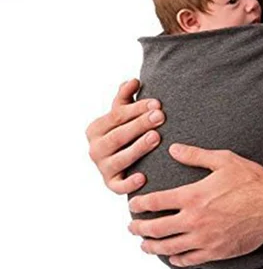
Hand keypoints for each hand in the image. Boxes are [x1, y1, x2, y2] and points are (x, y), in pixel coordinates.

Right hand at [85, 79, 164, 193]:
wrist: (128, 162)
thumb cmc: (128, 133)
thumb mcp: (124, 115)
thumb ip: (126, 97)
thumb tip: (133, 81)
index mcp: (96, 129)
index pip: (116, 116)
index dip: (136, 109)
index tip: (157, 103)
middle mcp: (95, 149)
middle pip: (118, 136)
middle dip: (140, 125)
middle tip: (160, 116)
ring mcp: (103, 168)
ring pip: (119, 159)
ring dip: (138, 148)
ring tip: (156, 137)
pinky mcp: (112, 185)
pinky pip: (119, 187)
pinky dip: (129, 184)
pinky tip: (143, 177)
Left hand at [127, 144, 262, 266]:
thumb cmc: (252, 181)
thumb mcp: (223, 161)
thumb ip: (195, 155)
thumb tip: (173, 149)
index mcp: (192, 196)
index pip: (155, 202)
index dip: (139, 204)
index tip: (133, 205)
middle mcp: (194, 220)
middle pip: (156, 228)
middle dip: (139, 228)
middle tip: (132, 226)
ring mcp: (204, 239)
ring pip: (169, 248)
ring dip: (152, 247)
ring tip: (144, 245)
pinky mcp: (216, 251)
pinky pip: (189, 259)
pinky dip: (176, 259)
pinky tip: (172, 257)